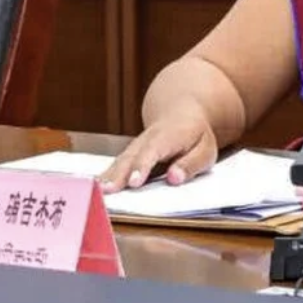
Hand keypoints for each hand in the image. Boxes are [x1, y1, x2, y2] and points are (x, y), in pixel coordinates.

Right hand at [98, 108, 218, 192]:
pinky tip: (96, 187)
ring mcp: (135, 146)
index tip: (134, 182)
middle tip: (107, 191)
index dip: (142, 167)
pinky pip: (117, 164)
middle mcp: (146, 140)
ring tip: (98, 191)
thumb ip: (190, 164)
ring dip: (108, 176)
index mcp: (168, 137)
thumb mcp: (205, 149)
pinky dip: (106, 175)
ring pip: (120, 161)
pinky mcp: (129, 153)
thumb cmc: (196, 135)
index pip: (152, 152)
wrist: (181, 111)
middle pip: (130, 157)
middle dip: (118, 174)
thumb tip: (174, 178)